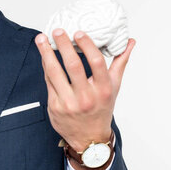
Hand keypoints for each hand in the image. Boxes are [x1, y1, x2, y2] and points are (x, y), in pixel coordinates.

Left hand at [35, 29, 135, 151]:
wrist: (89, 138)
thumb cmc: (102, 108)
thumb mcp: (114, 87)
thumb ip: (120, 62)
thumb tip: (129, 41)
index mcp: (103, 90)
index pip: (96, 63)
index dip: (87, 45)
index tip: (78, 32)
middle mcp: (86, 97)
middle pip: (73, 66)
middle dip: (63, 45)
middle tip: (58, 31)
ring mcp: (69, 102)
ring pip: (55, 73)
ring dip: (46, 53)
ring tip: (41, 39)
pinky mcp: (55, 106)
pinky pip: (48, 82)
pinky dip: (45, 67)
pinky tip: (43, 56)